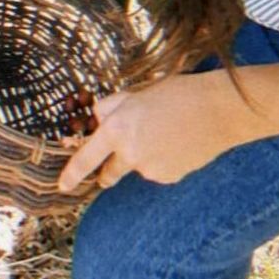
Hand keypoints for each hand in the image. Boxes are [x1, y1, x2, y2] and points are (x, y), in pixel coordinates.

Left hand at [58, 71, 236, 191]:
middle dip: (106, 172)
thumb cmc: (175, 93)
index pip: (86, 157)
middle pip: (108, 173)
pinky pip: (156, 170)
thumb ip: (111, 108)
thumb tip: (96, 118)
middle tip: (116, 160)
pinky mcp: (168, 177)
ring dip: (140, 157)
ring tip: (163, 133)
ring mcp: (149, 169)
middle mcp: (129, 153)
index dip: (72, 173)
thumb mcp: (136, 93)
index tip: (62, 185)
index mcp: (117, 128)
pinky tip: (176, 144)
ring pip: (135, 167)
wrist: (216, 110)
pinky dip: (160, 161)